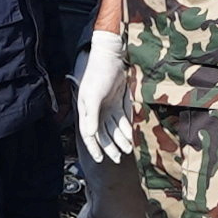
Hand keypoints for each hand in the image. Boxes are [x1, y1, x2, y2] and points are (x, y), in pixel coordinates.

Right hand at [76, 36, 136, 164]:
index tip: (99, 159)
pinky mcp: (118, 103)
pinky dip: (126, 129)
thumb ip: (91, 116)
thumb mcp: (93, 96)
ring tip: (127, 150)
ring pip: (114, 129)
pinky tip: (131, 137)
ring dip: (120, 140)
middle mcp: (96, 112)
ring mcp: (107, 108)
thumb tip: (91, 135)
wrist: (109, 58)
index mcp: (87, 112)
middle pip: (103, 135)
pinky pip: (122, 120)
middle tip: (117, 159)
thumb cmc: (97, 75)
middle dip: (109, 147)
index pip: (89, 135)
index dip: (94, 148)